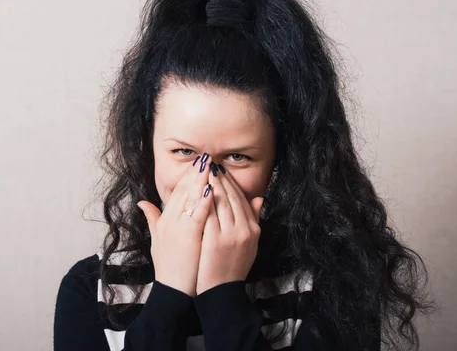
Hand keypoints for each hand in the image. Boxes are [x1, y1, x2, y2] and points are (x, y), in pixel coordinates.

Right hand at [137, 154, 214, 296]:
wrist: (173, 289)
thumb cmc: (168, 266)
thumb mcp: (157, 239)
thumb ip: (152, 218)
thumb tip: (142, 202)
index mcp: (164, 220)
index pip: (177, 192)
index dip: (188, 176)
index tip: (198, 163)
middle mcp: (170, 220)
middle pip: (184, 190)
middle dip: (195, 172)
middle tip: (206, 156)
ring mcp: (178, 227)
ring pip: (190, 197)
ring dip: (201, 180)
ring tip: (210, 165)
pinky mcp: (189, 236)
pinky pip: (197, 214)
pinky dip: (204, 200)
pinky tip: (212, 188)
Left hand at [196, 163, 263, 294]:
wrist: (222, 292)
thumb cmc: (233, 267)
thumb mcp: (250, 244)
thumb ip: (254, 220)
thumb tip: (260, 199)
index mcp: (253, 229)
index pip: (242, 199)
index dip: (231, 182)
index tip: (221, 170)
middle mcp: (244, 230)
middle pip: (231, 197)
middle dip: (220, 178)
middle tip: (210, 163)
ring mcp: (230, 235)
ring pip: (220, 202)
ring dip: (211, 183)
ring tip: (202, 170)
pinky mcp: (215, 241)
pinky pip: (209, 214)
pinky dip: (203, 200)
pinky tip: (196, 189)